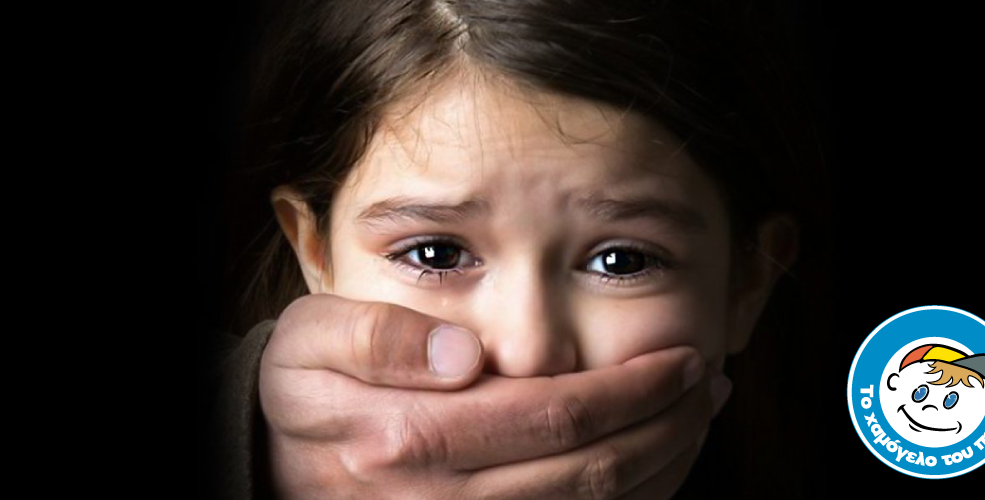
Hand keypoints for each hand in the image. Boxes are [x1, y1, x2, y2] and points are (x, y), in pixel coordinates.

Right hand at [259, 293, 731, 499]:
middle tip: (708, 383)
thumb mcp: (310, 341)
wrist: (276, 462)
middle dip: (664, 426)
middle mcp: (441, 498)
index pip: (551, 415)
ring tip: (698, 417)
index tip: (680, 359)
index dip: (630, 390)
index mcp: (409, 435)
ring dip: (659, 466)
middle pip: (587, 471)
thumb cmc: (305, 393)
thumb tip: (462, 352)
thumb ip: (379, 338)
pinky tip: (655, 465)